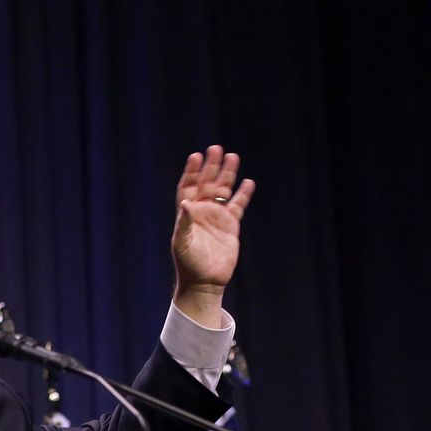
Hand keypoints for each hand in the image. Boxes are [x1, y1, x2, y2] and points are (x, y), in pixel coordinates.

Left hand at [171, 145, 253, 324]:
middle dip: (211, 166)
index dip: (192, 171)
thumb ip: (184, 222)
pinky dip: (243, 194)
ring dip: (227, 174)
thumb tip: (186, 202)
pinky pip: (238, 205)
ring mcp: (217, 217)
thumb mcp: (182, 243)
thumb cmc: (188, 263)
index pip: (188, 186)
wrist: (205, 281)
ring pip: (223, 190)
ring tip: (233, 156)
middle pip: (207, 183)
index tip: (196, 156)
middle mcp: (202, 211)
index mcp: (187, 213)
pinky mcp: (231, 225)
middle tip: (216, 148)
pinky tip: (248, 182)